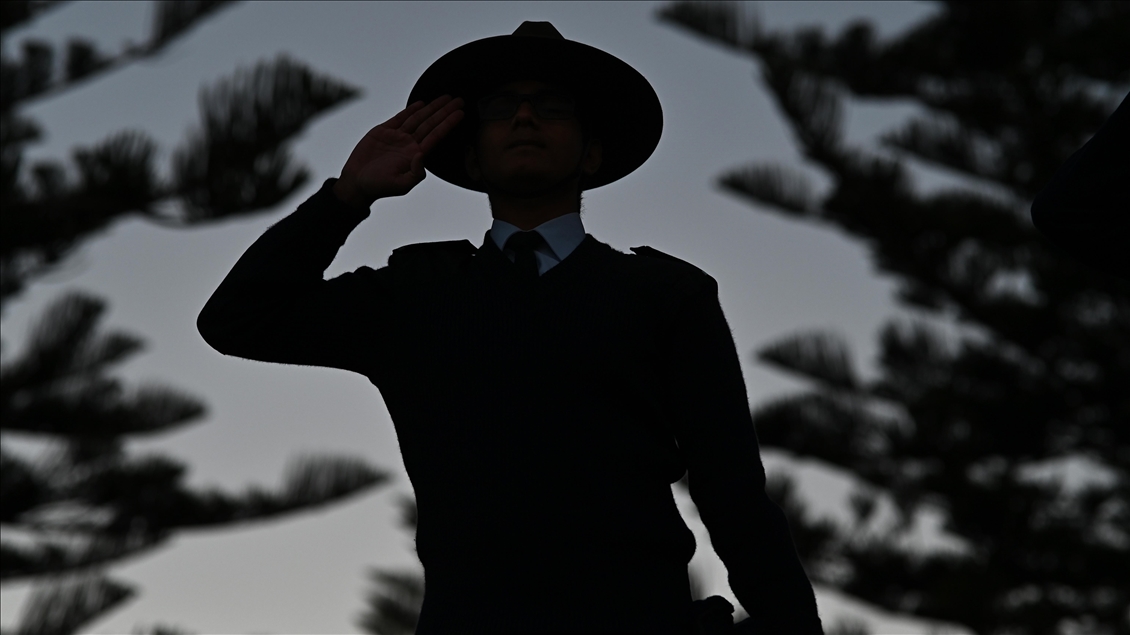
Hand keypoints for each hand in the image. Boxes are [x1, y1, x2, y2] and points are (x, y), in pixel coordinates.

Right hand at [334, 95, 464, 207]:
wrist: (357, 182)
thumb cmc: (380, 187)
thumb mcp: (401, 185)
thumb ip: (416, 174)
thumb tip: (422, 155)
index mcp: (417, 155)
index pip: (437, 136)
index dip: (449, 123)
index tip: (461, 112)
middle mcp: (410, 144)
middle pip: (431, 124)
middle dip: (445, 111)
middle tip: (460, 99)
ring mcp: (398, 137)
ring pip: (418, 118)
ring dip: (432, 107)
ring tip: (445, 97)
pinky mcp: (384, 131)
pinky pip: (400, 118)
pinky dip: (411, 110)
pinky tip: (422, 103)